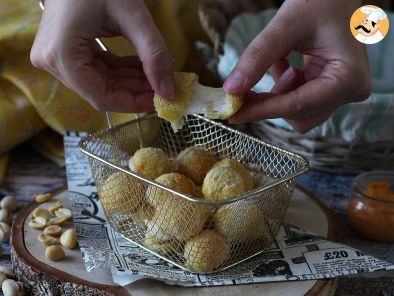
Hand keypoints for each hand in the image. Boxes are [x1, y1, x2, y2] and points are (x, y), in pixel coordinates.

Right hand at [30, 0, 174, 112]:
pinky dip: (122, 70)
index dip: (133, 103)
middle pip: (102, 91)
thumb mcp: (133, 17)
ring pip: (101, 83)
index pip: (101, 97)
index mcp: (61, 56)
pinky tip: (143, 67)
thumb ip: (154, 55)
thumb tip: (168, 92)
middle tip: (164, 87)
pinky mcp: (65, 52)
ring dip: (131, 81)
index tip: (160, 101)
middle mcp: (52, 62)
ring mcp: (56, 57)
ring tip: (158, 75)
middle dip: (136, 90)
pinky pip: (97, 70)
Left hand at [224, 0, 370, 132]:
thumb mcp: (285, 26)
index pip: (297, 106)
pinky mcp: (334, 88)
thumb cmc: (320, 0)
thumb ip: (256, 58)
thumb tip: (231, 90)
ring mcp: (344, 91)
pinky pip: (300, 99)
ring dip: (278, 93)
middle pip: (299, 115)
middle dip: (270, 101)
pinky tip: (284, 62)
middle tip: (243, 88)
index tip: (233, 114)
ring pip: (299, 111)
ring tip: (279, 60)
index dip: (262, 111)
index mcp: (349, 78)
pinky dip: (284, 86)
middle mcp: (351, 91)